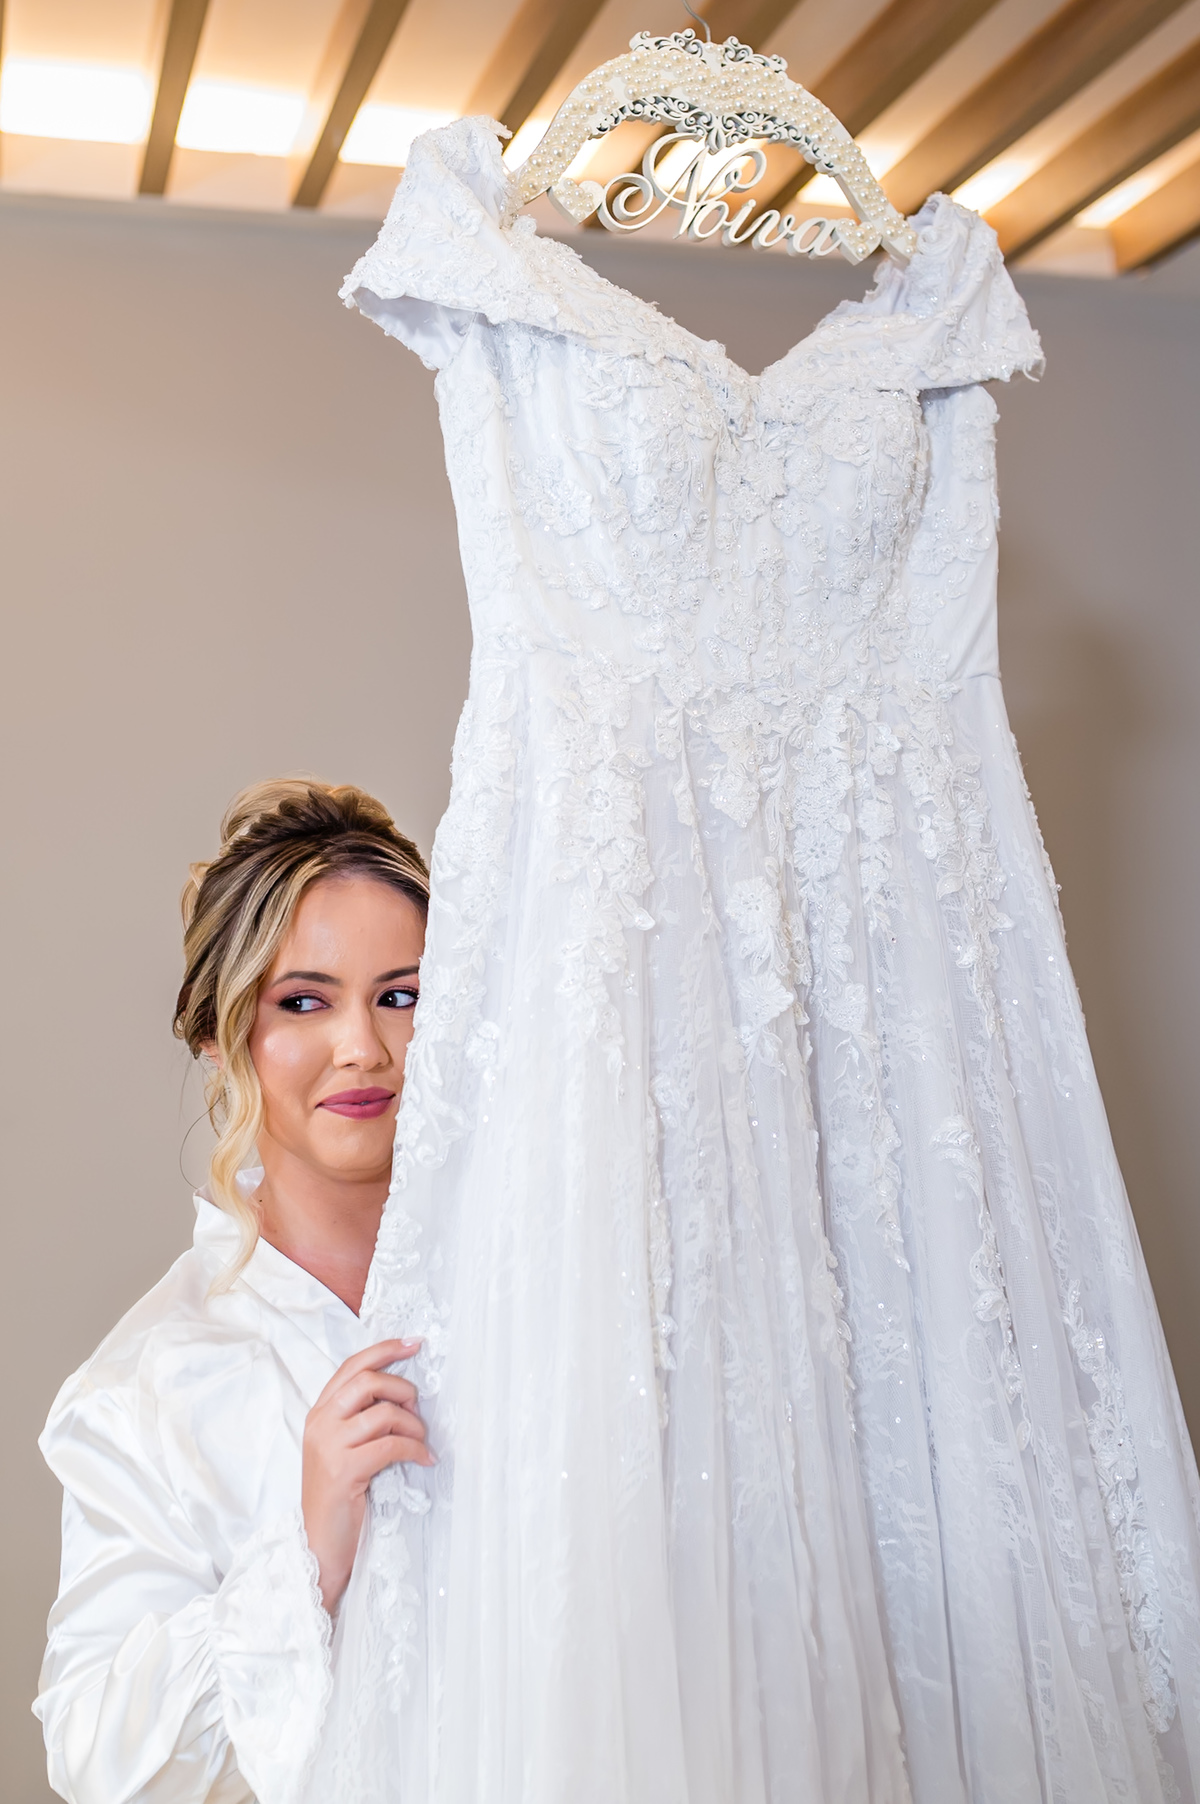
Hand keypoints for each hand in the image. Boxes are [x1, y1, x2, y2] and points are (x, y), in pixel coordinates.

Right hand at [301, 1338, 432, 1612]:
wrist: (318, 1545)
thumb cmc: (339, 1497)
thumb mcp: (344, 1449)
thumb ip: (361, 1419)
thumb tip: (403, 1395)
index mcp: (319, 1413)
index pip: (351, 1366)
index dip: (384, 1349)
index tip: (414, 1343)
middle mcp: (320, 1423)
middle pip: (368, 1381)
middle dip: (402, 1388)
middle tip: (418, 1409)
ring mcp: (329, 1446)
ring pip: (383, 1412)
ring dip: (412, 1424)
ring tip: (422, 1441)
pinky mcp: (344, 1471)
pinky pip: (391, 1446)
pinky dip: (415, 1449)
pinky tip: (424, 1459)